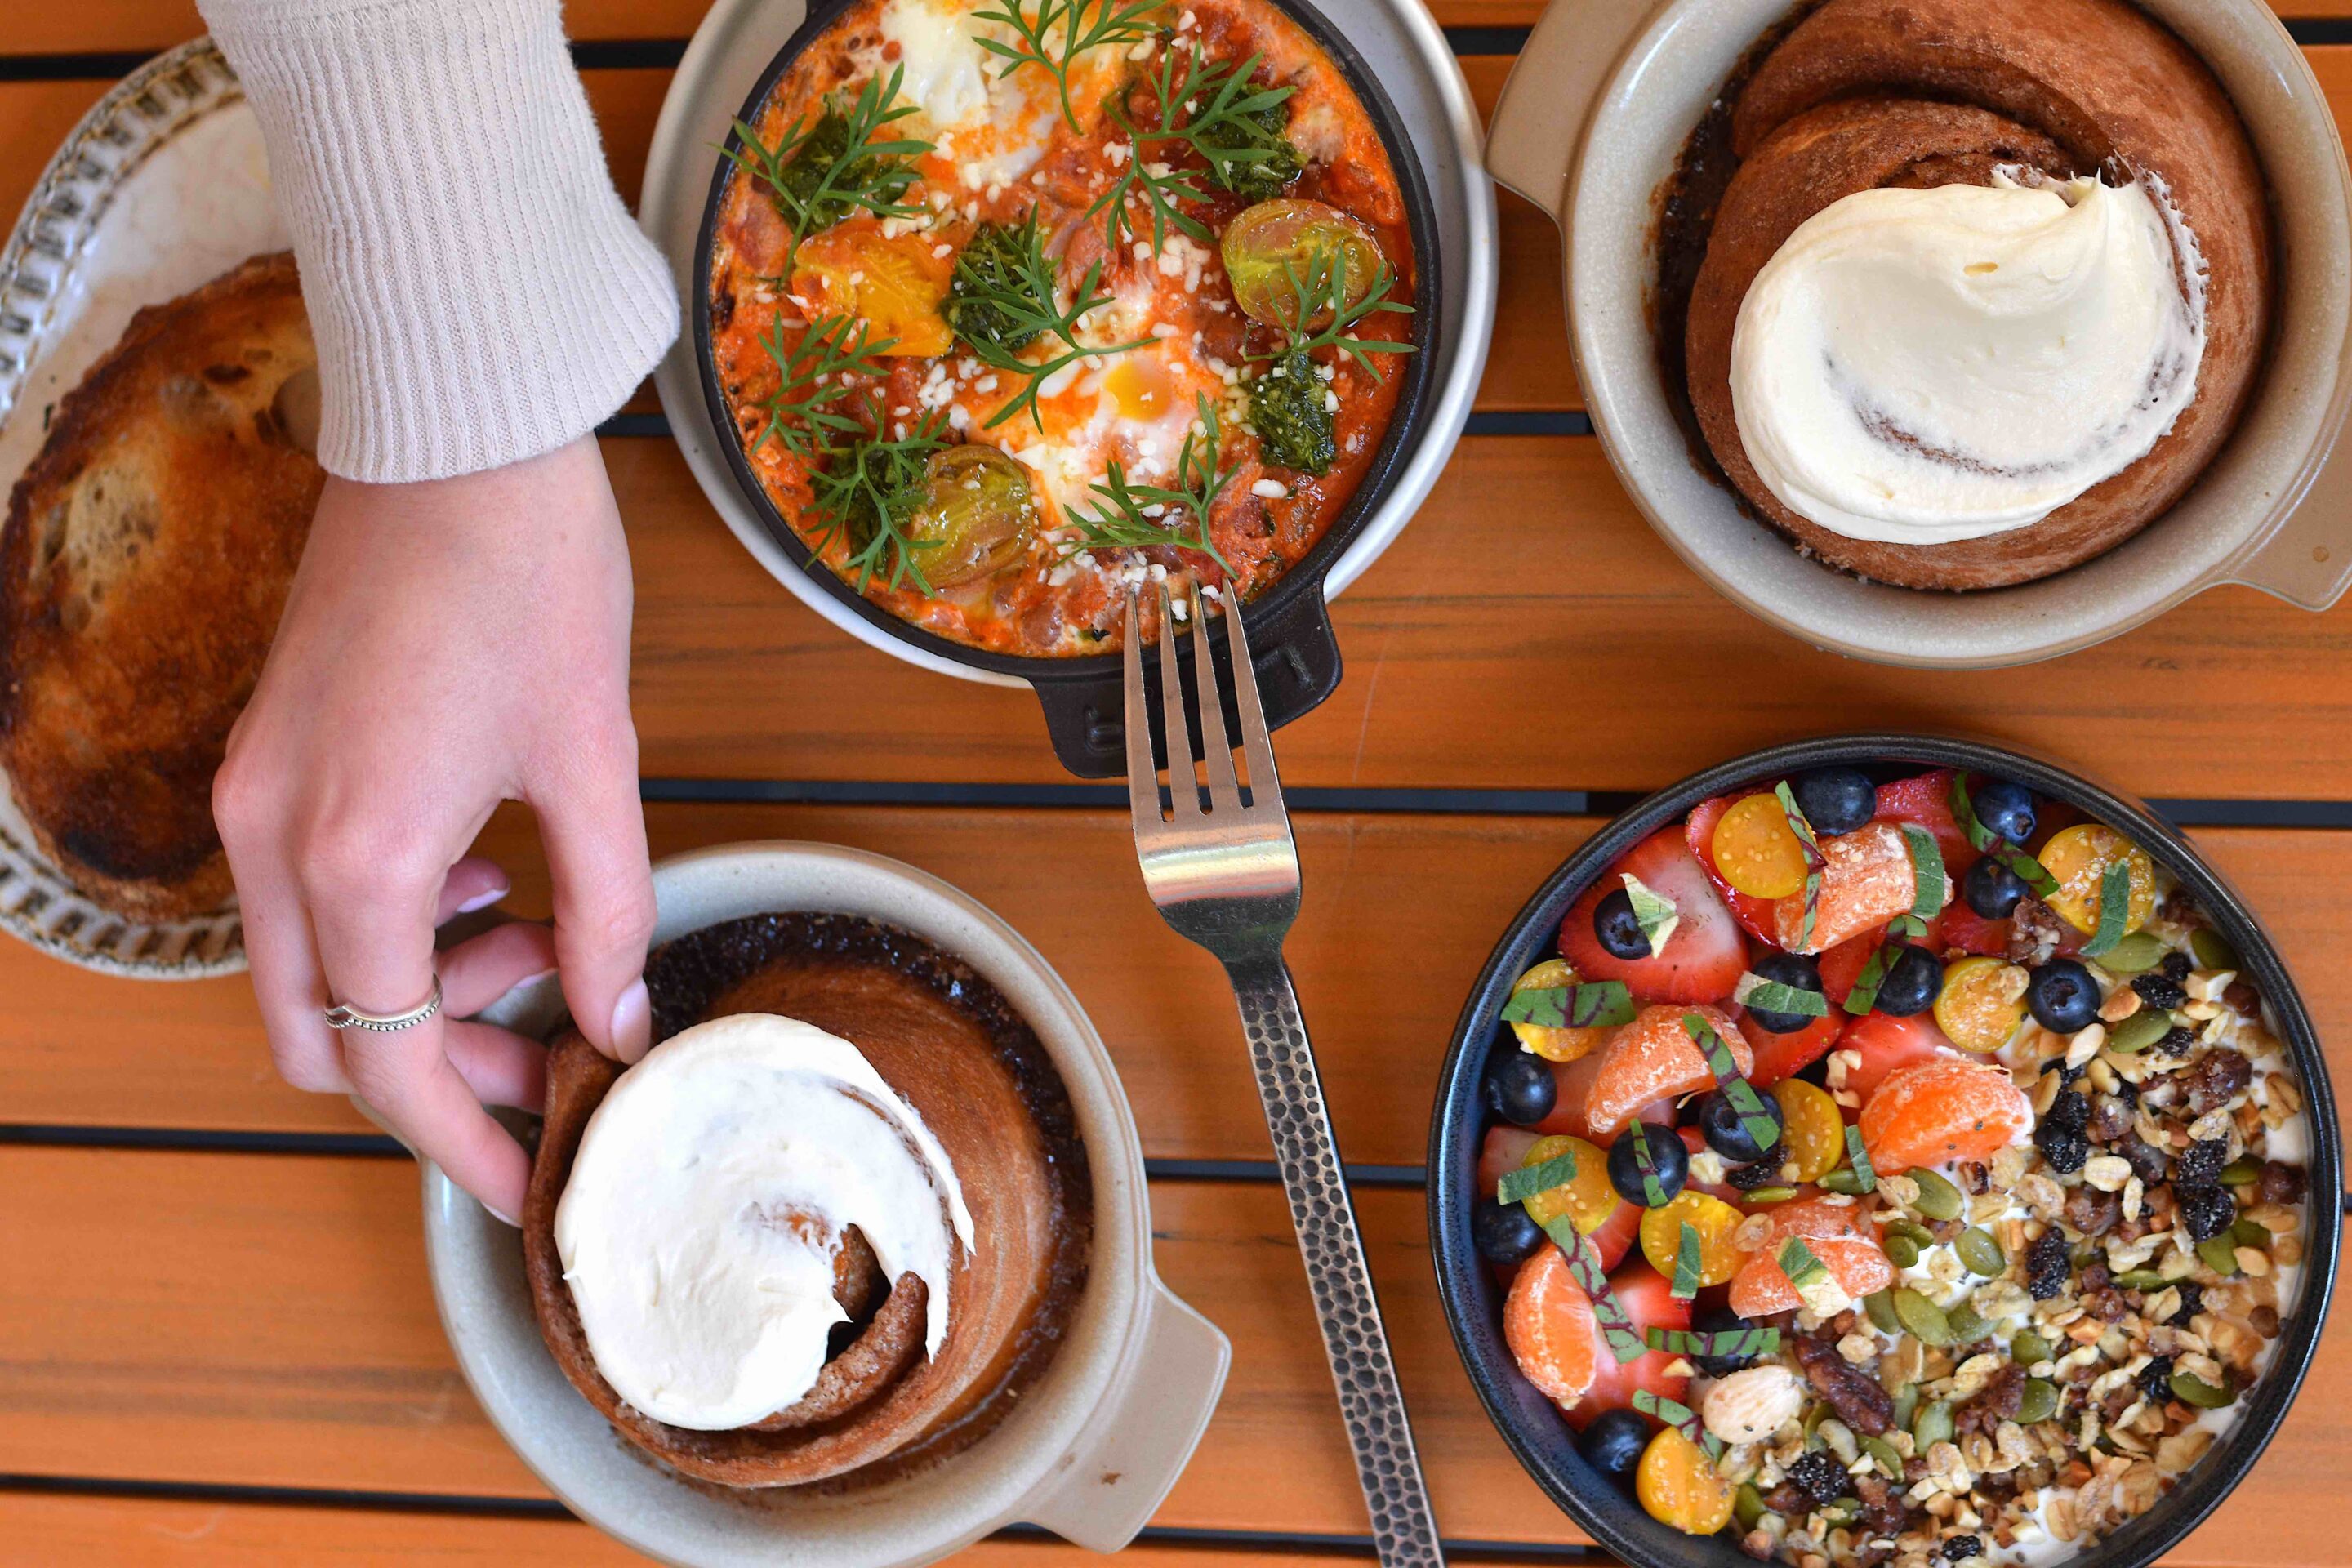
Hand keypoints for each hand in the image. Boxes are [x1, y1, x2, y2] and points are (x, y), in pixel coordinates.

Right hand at [215, 436, 655, 1221]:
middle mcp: (274, 836)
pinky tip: (482, 877)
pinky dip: (383, 923)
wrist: (456, 433)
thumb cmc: (533, 578)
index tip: (529, 1181)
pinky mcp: (264, 752)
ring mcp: (254, 792)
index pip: (393, 1063)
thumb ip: (608, 912)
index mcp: (358, 857)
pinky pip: (301, 892)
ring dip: (413, 994)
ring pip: (306, 969)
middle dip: (438, 1072)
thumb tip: (618, 1022)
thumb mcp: (596, 763)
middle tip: (551, 1054)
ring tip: (534, 946)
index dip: (464, 1140)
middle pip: (324, 1036)